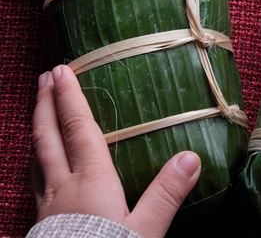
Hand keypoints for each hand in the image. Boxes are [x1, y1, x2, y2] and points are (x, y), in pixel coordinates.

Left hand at [32, 65, 200, 237]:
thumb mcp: (145, 230)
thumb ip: (166, 192)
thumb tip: (192, 155)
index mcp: (90, 179)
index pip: (77, 128)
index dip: (69, 97)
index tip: (62, 70)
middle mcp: (62, 186)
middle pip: (47, 137)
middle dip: (45, 104)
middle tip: (44, 77)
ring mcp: (47, 206)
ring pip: (37, 157)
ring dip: (38, 128)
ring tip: (39, 111)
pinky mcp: (40, 225)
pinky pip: (35, 181)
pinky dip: (37, 160)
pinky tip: (41, 166)